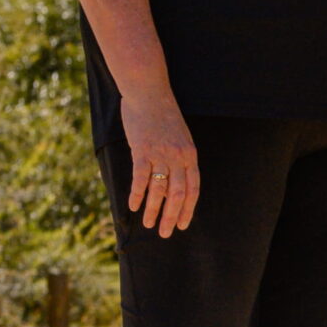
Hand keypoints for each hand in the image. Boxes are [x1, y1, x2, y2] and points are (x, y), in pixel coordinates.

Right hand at [120, 93, 199, 237]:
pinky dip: (138, 194)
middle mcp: (178, 157)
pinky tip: (133, 207)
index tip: (182, 225)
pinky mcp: (142, 150)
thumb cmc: (163, 115)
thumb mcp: (179, 137)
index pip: (193, 189)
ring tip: (149, 225)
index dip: (188, 209)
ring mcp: (160, 154)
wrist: (149, 92)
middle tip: (166, 233)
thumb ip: (179, 158)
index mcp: (190, 155)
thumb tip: (173, 181)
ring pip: (159, 190)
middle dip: (172, 216)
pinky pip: (141, 178)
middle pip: (178, 194)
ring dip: (154, 210)